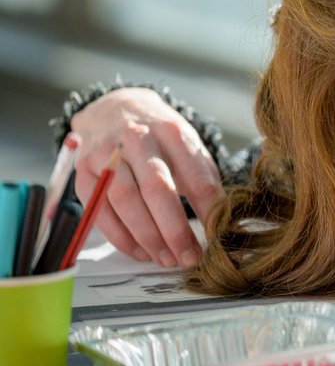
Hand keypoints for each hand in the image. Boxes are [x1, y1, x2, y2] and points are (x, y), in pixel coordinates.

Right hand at [70, 88, 222, 267]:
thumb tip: (219, 217)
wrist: (115, 107)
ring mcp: (106, 154)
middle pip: (157, 188)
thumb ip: (202, 175)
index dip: (208, 209)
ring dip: (147, 236)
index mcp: (172, 132)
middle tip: (189, 256)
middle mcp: (137, 139)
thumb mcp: (187, 143)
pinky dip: (120, 236)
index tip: (216, 235)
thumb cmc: (158, 134)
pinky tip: (139, 251)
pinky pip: (99, 210)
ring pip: (125, 201)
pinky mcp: (84, 171)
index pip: (195, 174)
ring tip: (165, 258)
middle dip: (174, 229)